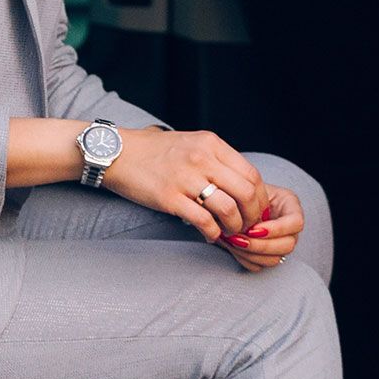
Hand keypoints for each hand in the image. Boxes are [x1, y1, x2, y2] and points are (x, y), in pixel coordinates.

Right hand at [106, 128, 267, 239]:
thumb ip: (216, 159)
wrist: (118, 153)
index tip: (258, 210)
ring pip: (228, 209)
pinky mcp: (170, 198)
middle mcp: (202, 158)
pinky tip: (210, 235)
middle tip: (249, 226)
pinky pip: (203, 221)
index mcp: (211, 144)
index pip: (251, 174)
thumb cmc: (155, 151)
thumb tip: (242, 183)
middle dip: (252, 215)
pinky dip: (212, 233)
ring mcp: (186, 179)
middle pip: (246, 192)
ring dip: (234, 227)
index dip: (260, 197)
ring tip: (230, 232)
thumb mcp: (192, 143)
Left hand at [219, 187, 304, 271]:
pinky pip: (259, 266)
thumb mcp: (249, 190)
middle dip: (261, 245)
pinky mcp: (266, 255)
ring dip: (250, 254)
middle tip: (240, 239)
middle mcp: (289, 227)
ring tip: (233, 241)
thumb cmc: (241, 191)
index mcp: (290, 206)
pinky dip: (245, 259)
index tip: (254, 229)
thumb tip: (248, 226)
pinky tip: (234, 247)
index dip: (276, 229)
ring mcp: (279, 243)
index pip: (296, 223)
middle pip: (288, 245)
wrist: (231, 199)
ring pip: (274, 259)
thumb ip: (252, 204)